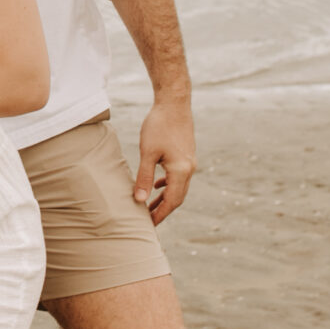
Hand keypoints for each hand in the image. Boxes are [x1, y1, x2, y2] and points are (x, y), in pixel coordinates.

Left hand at [134, 95, 196, 226]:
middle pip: (177, 198)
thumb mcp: (148, 152)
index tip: (148, 225)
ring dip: (165, 198)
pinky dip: (168, 185)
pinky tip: (157, 185)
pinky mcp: (186, 155)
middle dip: (163, 210)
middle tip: (147, 221)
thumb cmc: (159, 125)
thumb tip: (139, 200)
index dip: (160, 215)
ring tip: (149, 207)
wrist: (174, 103)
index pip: (171, 202)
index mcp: (181, 171)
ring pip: (178, 187)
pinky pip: (178, 177)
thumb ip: (144, 177)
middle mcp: (189, 169)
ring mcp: (189, 162)